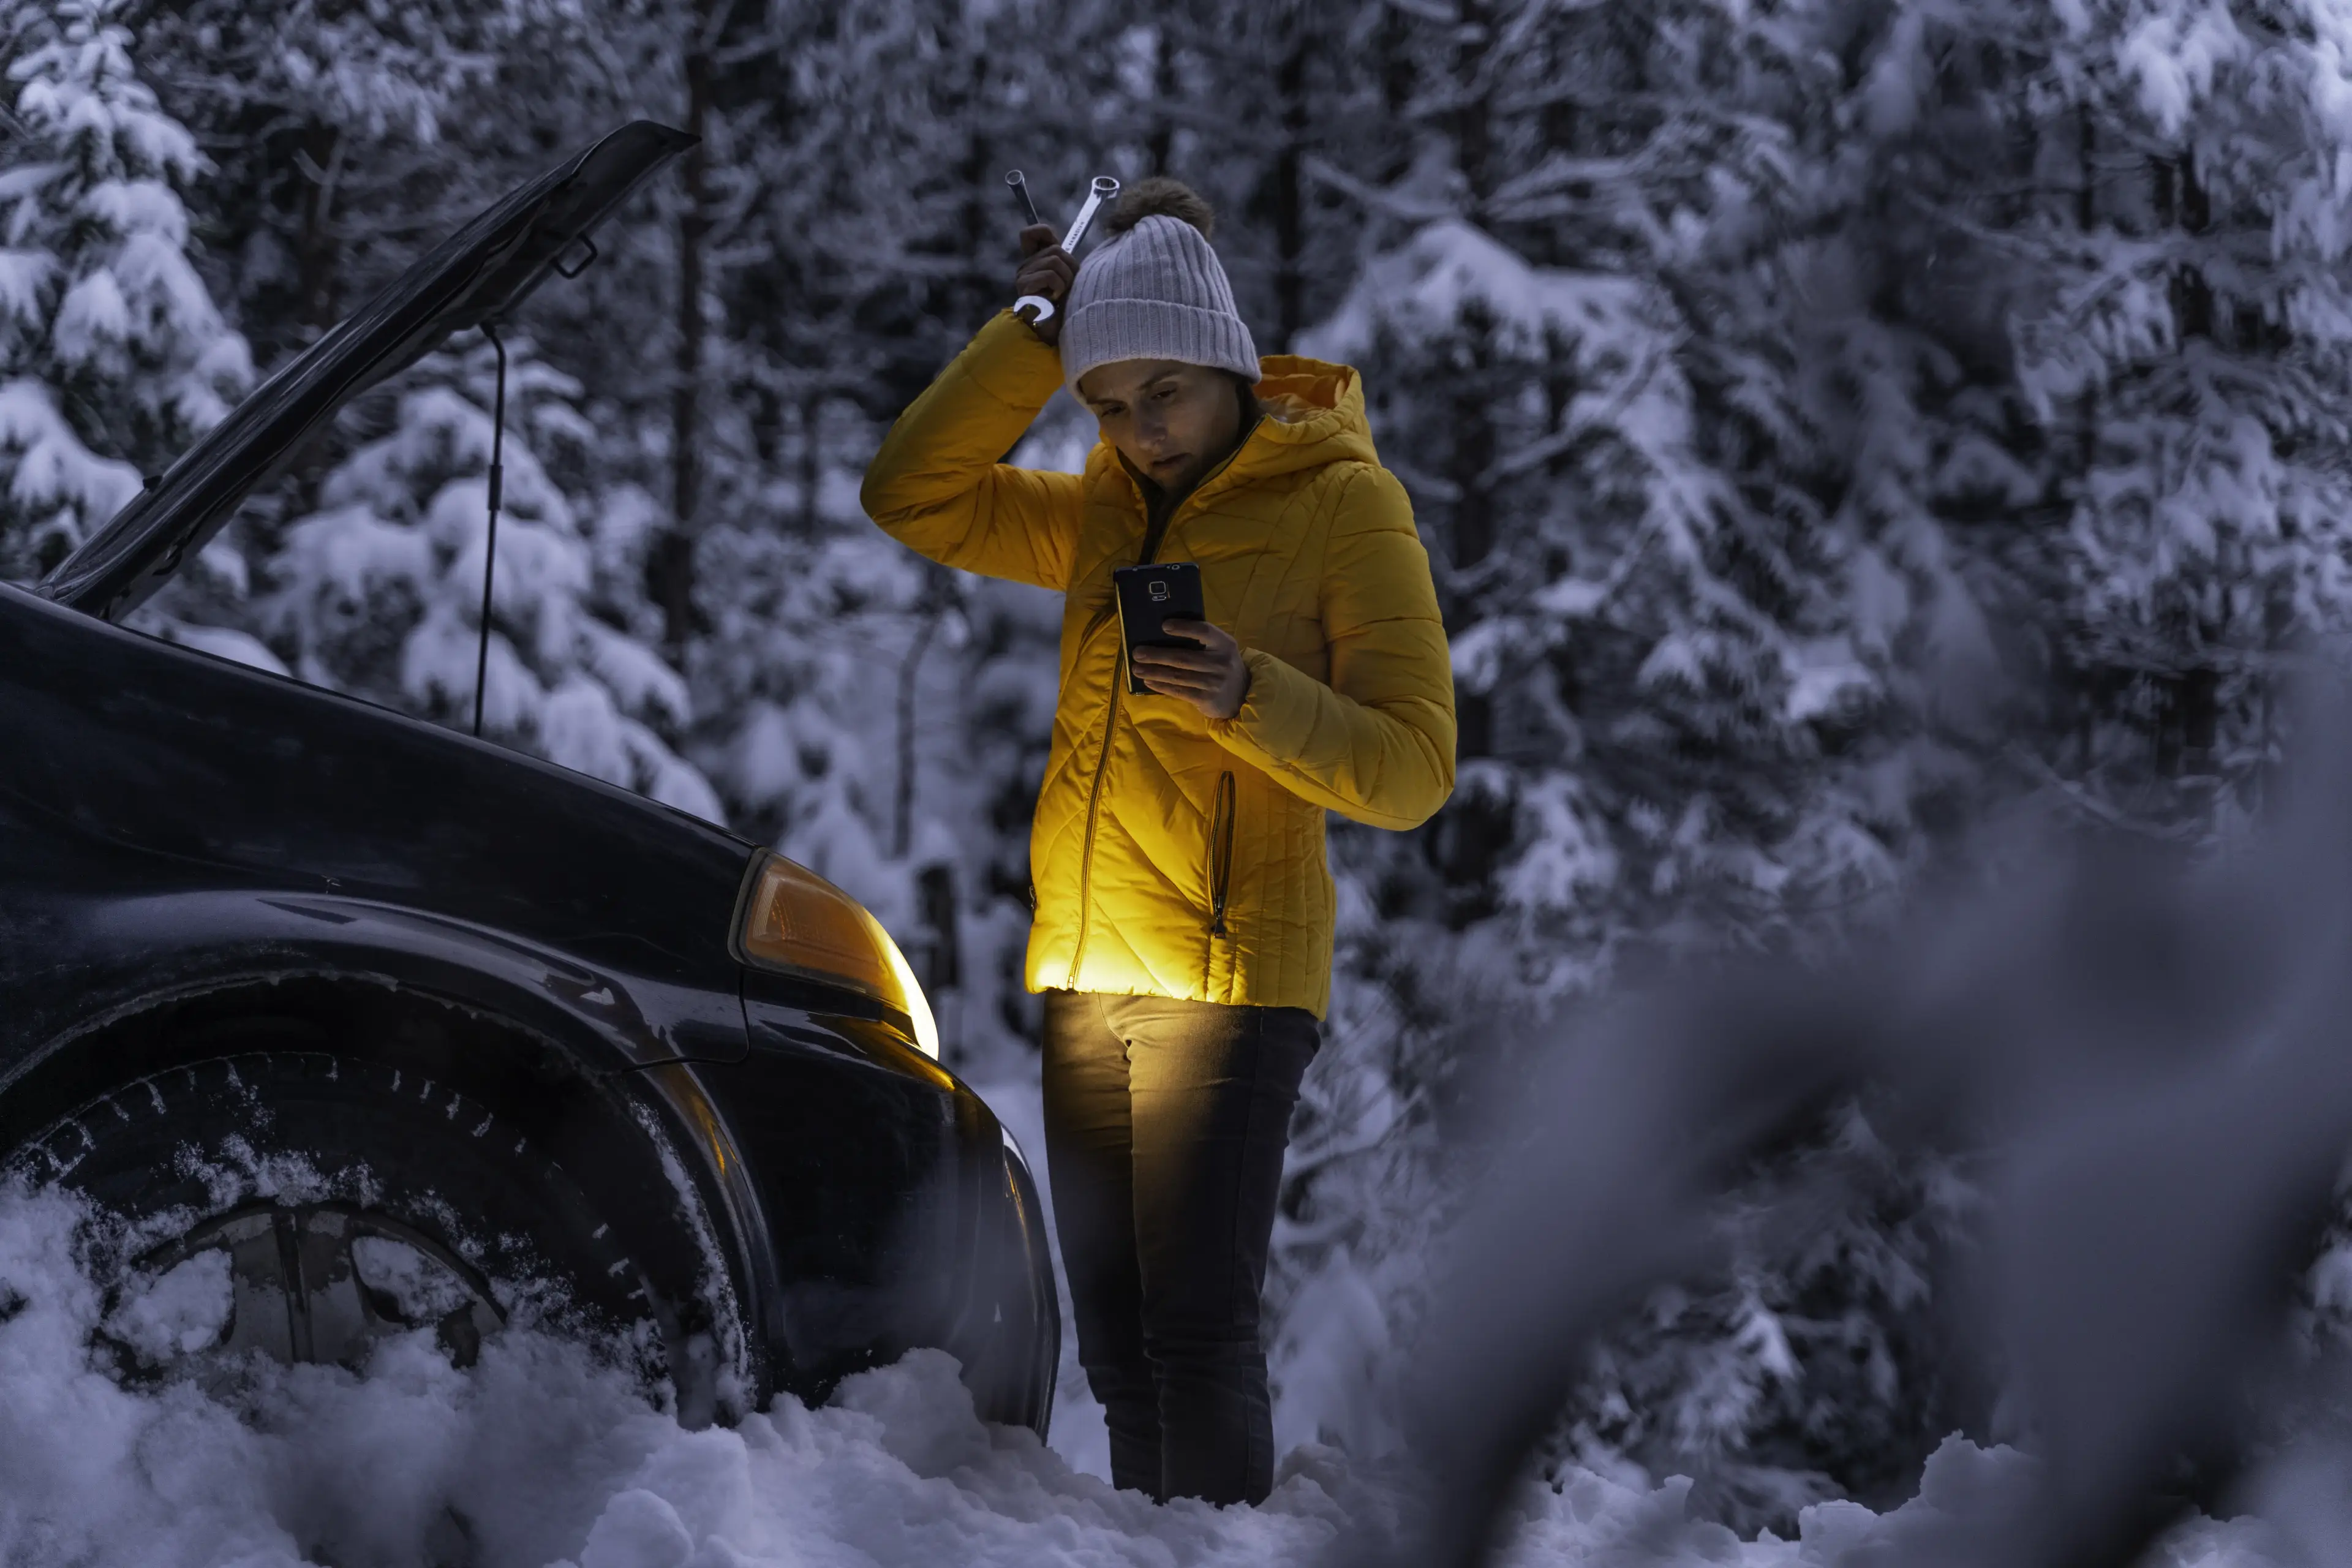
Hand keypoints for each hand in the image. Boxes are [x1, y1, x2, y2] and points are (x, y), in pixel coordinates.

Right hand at [1013, 224, 1073, 346]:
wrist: (1056, 333)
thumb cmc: (1064, 307)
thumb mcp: (1068, 279)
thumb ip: (1063, 261)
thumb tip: (1065, 248)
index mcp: (1034, 261)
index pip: (1029, 234)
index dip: (1043, 232)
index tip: (1057, 247)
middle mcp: (1025, 266)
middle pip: (1055, 249)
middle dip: (1071, 267)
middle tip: (1069, 286)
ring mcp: (1023, 276)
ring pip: (1055, 260)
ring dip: (1067, 279)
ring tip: (1062, 294)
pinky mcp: (1025, 287)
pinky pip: (1050, 275)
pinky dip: (1060, 286)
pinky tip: (1055, 298)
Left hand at [1132, 620, 1249, 720]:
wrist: (1241, 695)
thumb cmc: (1223, 666)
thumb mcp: (1221, 649)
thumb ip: (1203, 641)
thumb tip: (1164, 633)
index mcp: (1224, 644)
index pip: (1204, 631)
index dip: (1184, 628)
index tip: (1164, 625)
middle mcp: (1221, 662)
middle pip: (1183, 657)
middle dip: (1157, 655)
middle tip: (1137, 652)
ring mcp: (1214, 682)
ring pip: (1178, 676)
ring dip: (1154, 672)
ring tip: (1137, 669)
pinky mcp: (1207, 699)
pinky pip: (1179, 691)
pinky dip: (1162, 686)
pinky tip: (1149, 682)